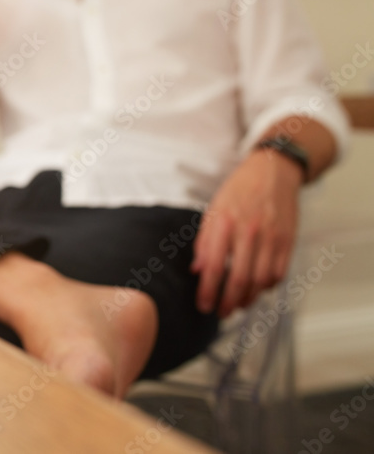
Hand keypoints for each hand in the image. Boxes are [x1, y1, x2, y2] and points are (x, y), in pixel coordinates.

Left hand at [191, 149, 303, 317]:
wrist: (273, 172)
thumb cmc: (238, 191)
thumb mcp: (213, 210)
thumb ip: (205, 241)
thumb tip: (197, 271)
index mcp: (224, 222)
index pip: (215, 266)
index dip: (208, 291)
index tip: (203, 305)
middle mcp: (249, 231)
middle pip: (239, 279)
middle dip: (228, 302)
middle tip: (220, 313)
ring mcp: (272, 237)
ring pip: (261, 281)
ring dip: (248, 298)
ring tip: (237, 304)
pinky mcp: (288, 241)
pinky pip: (279, 273)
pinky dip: (267, 287)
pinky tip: (257, 288)